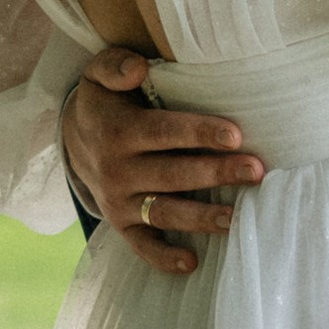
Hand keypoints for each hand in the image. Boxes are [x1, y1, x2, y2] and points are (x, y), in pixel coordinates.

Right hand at [61, 48, 263, 278]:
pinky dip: (164, 258)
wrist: (72, 139)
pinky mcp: (122, 225)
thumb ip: (115, 65)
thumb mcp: (98, 74)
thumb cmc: (105, 102)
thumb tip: (137, 69)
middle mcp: (118, 170)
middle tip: (256, 171)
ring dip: (200, 217)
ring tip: (236, 218)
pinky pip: (142, 246)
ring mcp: (119, 202)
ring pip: (163, 212)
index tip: (235, 135)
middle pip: (173, 174)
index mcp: (119, 132)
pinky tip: (192, 263)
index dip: (199, 133)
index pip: (164, 132)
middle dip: (216, 173)